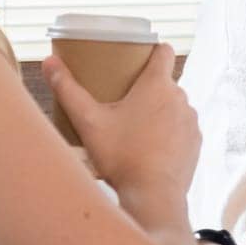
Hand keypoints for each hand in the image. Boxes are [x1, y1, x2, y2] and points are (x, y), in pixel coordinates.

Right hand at [45, 43, 199, 197]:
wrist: (153, 194)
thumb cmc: (122, 156)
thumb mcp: (88, 121)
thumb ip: (68, 89)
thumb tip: (49, 61)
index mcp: (158, 85)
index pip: (164, 51)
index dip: (152, 50)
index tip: (137, 56)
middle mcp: (181, 98)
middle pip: (165, 81)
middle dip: (147, 87)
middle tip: (124, 98)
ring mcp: (191, 121)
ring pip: (174, 106)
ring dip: (159, 111)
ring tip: (136, 126)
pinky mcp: (196, 142)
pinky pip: (182, 128)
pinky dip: (169, 133)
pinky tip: (151, 145)